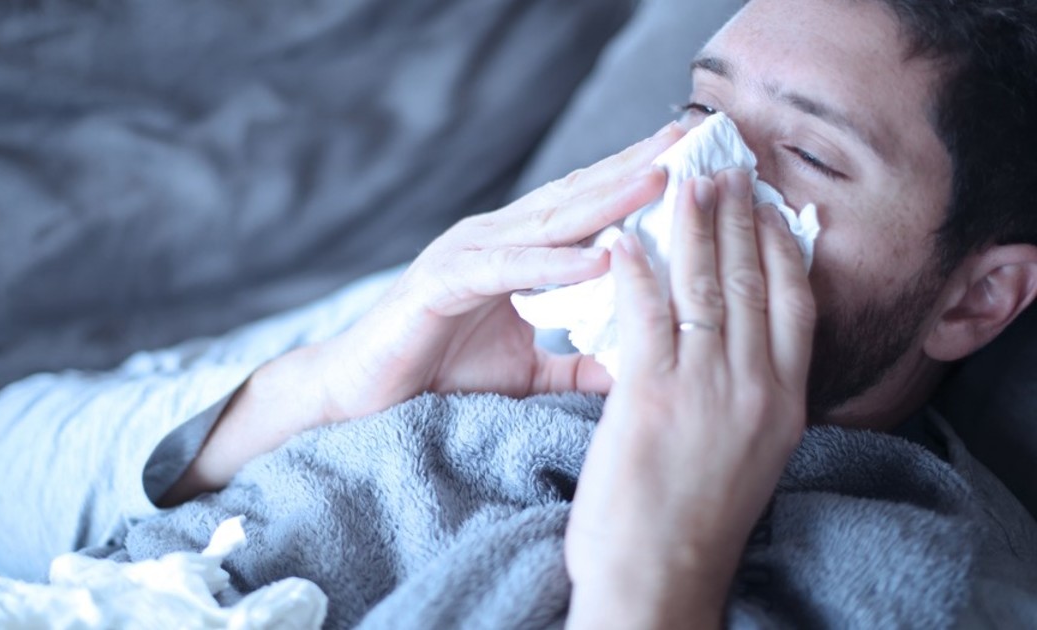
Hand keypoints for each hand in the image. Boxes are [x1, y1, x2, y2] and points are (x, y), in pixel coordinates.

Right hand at [313, 123, 682, 420]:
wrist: (361, 397)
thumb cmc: (439, 375)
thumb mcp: (526, 373)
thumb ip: (573, 365)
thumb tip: (631, 372)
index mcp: (515, 252)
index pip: (585, 208)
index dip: (635, 183)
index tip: (695, 166)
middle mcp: (494, 240)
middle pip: (574, 197)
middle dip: (632, 167)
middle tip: (690, 140)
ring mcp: (466, 255)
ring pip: (547, 223)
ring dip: (605, 200)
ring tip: (659, 180)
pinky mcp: (441, 283)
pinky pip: (506, 270)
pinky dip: (554, 264)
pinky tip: (599, 258)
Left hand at [564, 170, 815, 627]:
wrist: (661, 581)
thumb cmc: (694, 524)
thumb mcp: (746, 454)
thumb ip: (747, 397)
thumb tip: (739, 353)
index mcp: (785, 401)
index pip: (793, 302)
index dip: (780, 244)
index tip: (767, 202)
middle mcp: (756, 387)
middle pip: (751, 280)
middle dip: (737, 216)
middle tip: (723, 166)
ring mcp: (706, 388)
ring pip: (703, 285)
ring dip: (692, 224)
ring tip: (683, 178)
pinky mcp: (650, 396)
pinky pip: (647, 313)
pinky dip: (636, 268)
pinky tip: (624, 238)